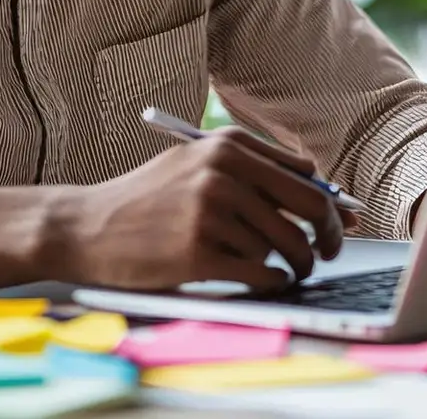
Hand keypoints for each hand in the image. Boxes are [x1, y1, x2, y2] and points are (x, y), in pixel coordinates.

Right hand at [53, 128, 346, 291]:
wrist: (87, 226)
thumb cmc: (147, 198)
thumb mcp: (194, 163)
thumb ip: (250, 171)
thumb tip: (321, 192)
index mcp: (228, 145)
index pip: (304, 173)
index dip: (329, 201)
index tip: (339, 221)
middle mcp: (224, 172)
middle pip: (308, 205)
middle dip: (327, 233)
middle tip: (327, 251)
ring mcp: (212, 211)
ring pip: (284, 243)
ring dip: (292, 263)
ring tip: (287, 270)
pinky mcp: (200, 251)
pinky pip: (261, 271)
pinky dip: (272, 281)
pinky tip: (266, 281)